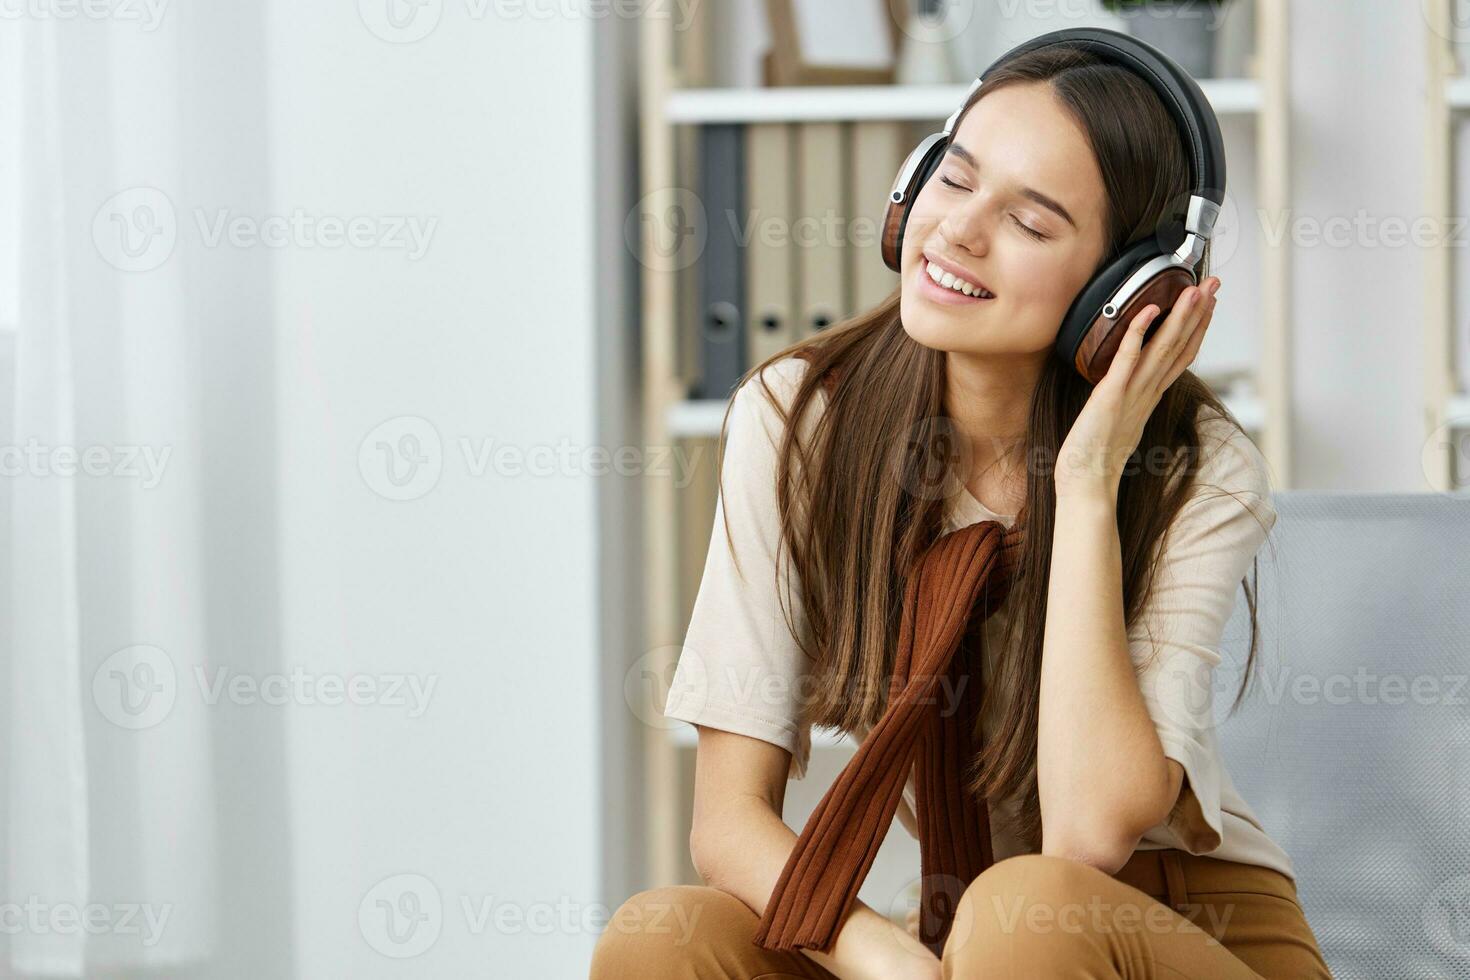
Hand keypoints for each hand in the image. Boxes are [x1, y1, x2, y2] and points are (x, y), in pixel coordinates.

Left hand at [1054, 276, 1218, 498]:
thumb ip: (1134, 398)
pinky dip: (1137, 335)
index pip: (1182, 355)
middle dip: (1199, 313)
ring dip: (1179, 318)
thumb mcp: (1123, 419)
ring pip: (1162, 349)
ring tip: (1194, 291)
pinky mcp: (1110, 396)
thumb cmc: (1098, 453)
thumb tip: (1138, 384)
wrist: (1087, 481)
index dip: (1198, 328)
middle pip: (1180, 347)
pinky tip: (1147, 312)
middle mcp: (1147, 392)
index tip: (1209, 303)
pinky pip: (1126, 361)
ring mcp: (1131, 393)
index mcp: (1151, 396)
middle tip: (1214, 284)